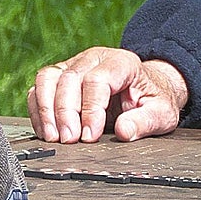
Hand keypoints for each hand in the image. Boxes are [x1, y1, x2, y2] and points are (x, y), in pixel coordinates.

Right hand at [27, 48, 188, 143]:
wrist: (145, 88)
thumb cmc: (152, 99)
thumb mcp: (161, 113)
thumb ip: (145, 122)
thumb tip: (124, 132)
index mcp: (121, 62)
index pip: (97, 80)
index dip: (90, 109)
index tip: (90, 136)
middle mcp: (93, 59)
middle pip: (69, 79)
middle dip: (65, 112)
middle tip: (69, 140)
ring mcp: (73, 65)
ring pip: (47, 78)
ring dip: (46, 110)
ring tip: (53, 137)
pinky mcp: (59, 76)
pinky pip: (39, 88)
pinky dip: (38, 110)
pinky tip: (46, 131)